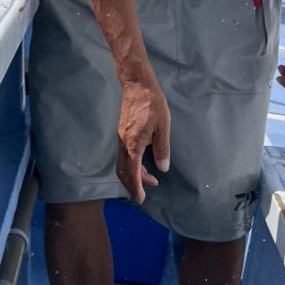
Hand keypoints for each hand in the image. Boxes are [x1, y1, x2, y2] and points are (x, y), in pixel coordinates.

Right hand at [116, 76, 170, 203]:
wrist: (137, 85)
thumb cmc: (152, 103)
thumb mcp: (163, 126)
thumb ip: (162, 149)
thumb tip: (163, 167)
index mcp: (134, 144)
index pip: (132, 172)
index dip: (136, 187)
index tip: (140, 199)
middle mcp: (124, 143)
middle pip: (123, 172)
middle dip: (133, 184)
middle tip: (145, 192)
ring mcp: (121, 138)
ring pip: (122, 164)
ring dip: (133, 175)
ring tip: (149, 179)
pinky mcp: (122, 134)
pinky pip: (123, 155)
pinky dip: (131, 165)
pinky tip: (142, 164)